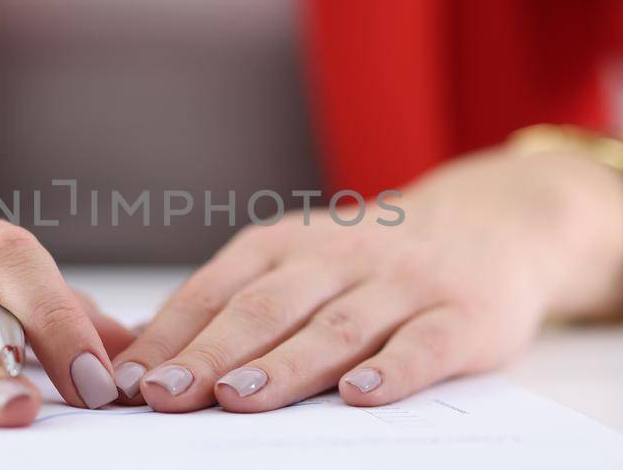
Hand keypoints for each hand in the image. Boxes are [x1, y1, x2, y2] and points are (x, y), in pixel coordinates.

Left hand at [110, 150, 622, 411]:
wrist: (495, 225)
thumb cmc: (374, 263)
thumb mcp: (302, 263)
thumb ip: (236, 302)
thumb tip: (144, 350)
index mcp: (289, 244)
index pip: (218, 291)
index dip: (171, 336)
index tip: (127, 380)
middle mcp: (341, 256)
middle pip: (267, 307)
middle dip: (210, 353)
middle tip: (163, 394)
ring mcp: (403, 284)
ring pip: (337, 327)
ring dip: (285, 365)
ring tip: (238, 398)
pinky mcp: (464, 314)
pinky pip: (425, 344)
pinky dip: (394, 369)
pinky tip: (362, 394)